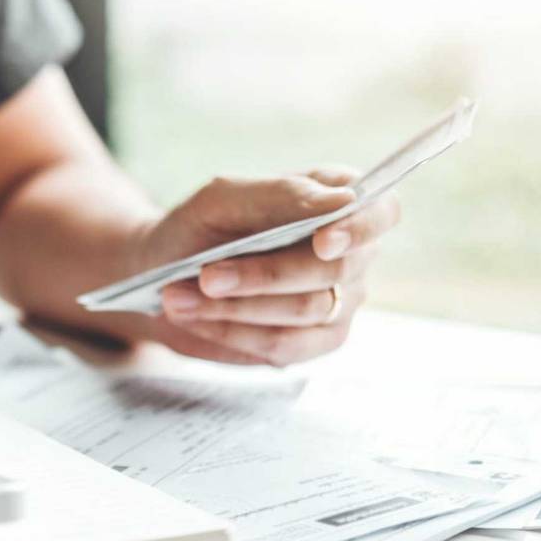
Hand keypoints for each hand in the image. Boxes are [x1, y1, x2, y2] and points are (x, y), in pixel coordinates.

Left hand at [138, 167, 399, 365]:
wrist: (161, 273)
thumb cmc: (200, 227)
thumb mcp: (224, 198)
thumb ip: (279, 194)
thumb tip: (340, 201)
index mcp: (337, 202)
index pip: (380, 212)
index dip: (358, 229)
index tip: (322, 242)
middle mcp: (351, 254)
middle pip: (335, 270)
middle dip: (265, 275)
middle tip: (206, 275)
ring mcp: (338, 302)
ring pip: (305, 310)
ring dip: (237, 307)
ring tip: (178, 297)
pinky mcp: (312, 343)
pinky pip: (285, 345)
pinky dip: (234, 333)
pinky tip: (195, 318)